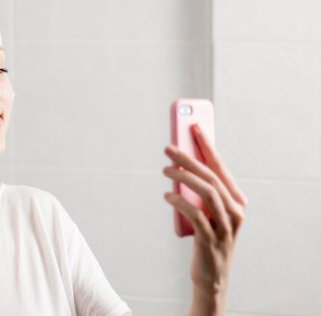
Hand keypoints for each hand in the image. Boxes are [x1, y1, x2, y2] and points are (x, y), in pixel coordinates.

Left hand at [162, 124, 247, 309]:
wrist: (211, 275)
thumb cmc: (205, 236)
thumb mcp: (204, 210)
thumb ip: (198, 190)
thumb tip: (177, 162)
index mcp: (236, 199)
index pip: (220, 166)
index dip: (206, 145)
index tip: (193, 126)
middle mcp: (235, 210)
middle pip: (211, 176)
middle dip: (189, 158)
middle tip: (168, 148)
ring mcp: (225, 226)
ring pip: (206, 192)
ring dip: (183, 177)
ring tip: (165, 170)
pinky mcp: (211, 239)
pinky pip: (196, 215)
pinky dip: (180, 202)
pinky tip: (166, 196)